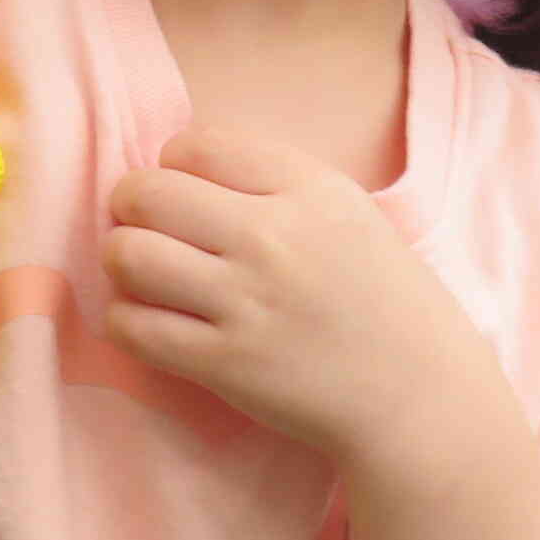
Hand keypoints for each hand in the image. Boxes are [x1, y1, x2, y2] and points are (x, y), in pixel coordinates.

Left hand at [100, 126, 503, 468]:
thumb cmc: (381, 300)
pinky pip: (133, 326)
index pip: (196, 145)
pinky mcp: (225, 364)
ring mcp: (246, 302)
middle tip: (142, 225)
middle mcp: (274, 237)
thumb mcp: (347, 214)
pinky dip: (125, 319)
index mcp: (309, 190)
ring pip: (128, 254)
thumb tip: (179, 167)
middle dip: (130, 205)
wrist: (417, 395)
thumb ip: (275, 182)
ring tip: (142, 273)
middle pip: (148, 192)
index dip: (172, 164)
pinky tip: (149, 320)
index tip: (183, 190)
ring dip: (121, 260)